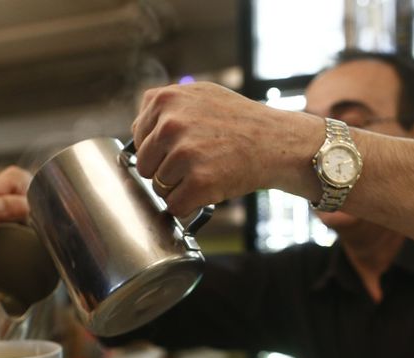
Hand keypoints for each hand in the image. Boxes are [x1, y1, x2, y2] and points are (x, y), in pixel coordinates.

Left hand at [131, 81, 322, 216]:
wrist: (277, 142)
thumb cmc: (241, 121)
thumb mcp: (200, 95)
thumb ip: (166, 107)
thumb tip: (136, 129)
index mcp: (164, 100)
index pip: (138, 138)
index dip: (159, 149)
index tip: (182, 148)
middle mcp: (170, 124)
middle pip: (145, 166)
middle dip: (166, 170)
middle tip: (197, 163)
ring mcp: (184, 154)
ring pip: (158, 188)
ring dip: (179, 188)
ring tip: (207, 172)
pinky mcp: (198, 182)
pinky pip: (175, 206)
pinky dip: (190, 205)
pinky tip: (209, 189)